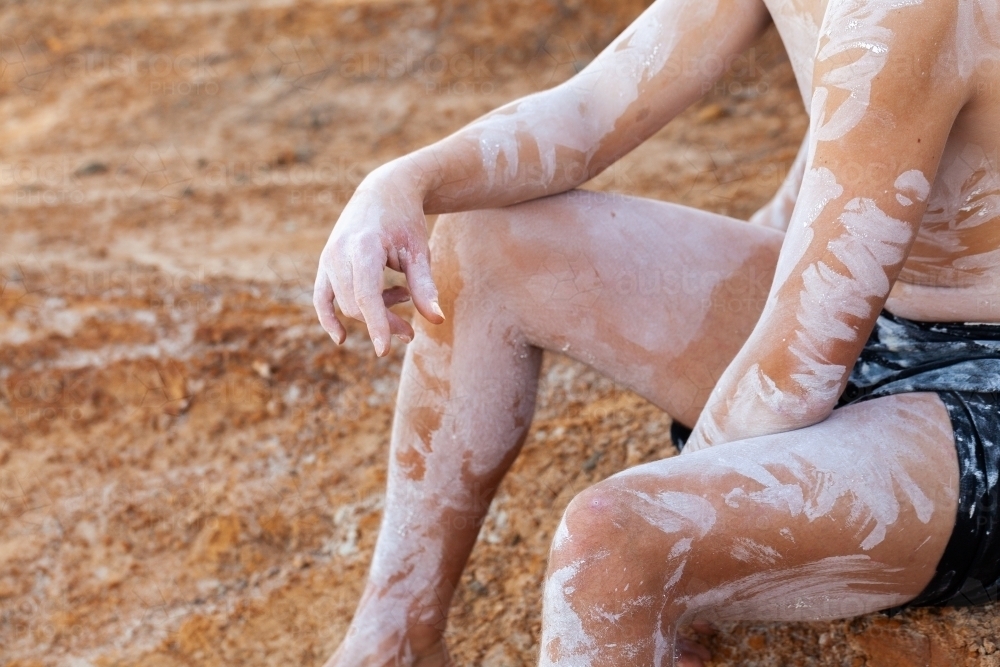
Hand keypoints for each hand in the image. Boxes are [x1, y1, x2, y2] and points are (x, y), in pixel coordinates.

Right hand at [313, 167, 444, 355]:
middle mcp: (339, 252)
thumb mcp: (419, 251)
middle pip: (356, 304)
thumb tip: (436, 321)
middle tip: (411, 332)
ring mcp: (328, 258)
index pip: (365, 294)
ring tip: (402, 298)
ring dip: (372, 314)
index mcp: (364, 246)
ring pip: (344, 304)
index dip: (375, 323)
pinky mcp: (325, 263)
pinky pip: (321, 298)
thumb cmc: (406, 221)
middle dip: (384, 323)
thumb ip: (424, 286)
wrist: (384, 191)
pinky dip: (329, 318)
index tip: (385, 349)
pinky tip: (341, 338)